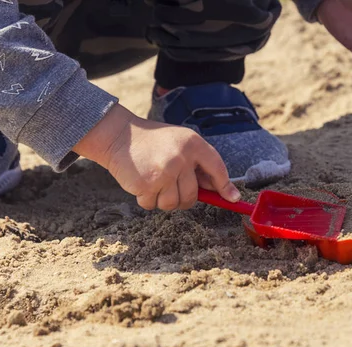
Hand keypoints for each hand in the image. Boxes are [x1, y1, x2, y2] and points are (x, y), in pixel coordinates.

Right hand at [74, 104, 240, 210]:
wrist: (119, 136)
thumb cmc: (153, 142)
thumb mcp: (180, 143)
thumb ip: (198, 164)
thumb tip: (219, 190)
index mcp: (193, 143)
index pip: (217, 168)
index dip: (225, 186)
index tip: (232, 199)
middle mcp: (181, 158)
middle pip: (193, 195)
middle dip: (184, 198)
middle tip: (172, 186)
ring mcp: (164, 172)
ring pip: (173, 204)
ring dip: (164, 199)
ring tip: (154, 181)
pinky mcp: (147, 184)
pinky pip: (153, 205)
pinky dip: (147, 199)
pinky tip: (142, 183)